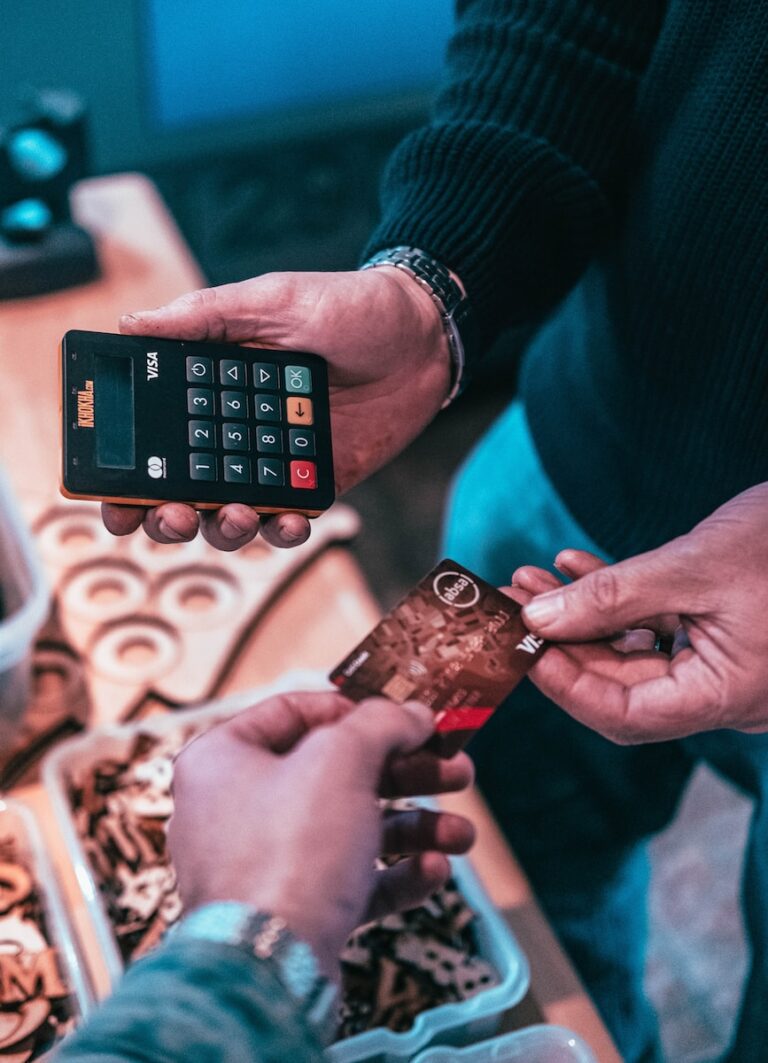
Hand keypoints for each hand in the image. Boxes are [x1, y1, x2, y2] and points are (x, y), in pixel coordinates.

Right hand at [103, 269, 449, 549]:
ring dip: (224, 528)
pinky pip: (290, 519)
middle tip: (169, 515)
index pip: (158, 437)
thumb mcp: (270, 300)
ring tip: (236, 515)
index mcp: (213, 389)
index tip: (109, 495)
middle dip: (167, 515)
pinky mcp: (318, 481)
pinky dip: (282, 530)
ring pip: (232, 515)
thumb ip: (203, 317)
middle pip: (185, 490)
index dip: (129, 471)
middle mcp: (238, 432)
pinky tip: (284, 521)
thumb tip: (131, 324)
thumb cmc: (348, 307)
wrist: (424, 332)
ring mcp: (277, 461)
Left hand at [167, 691, 474, 976]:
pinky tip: (433, 871)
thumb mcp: (341, 760)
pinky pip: (348, 880)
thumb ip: (382, 723)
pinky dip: (393, 873)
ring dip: (413, 827)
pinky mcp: (289, 911)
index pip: (292, 711)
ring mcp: (262, 864)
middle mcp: (235, 808)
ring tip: (460, 833)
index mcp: (224, 759)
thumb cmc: (285, 854)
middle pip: (334, 772)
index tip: (401, 717)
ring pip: (349, 829)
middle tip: (453, 769)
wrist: (269, 969)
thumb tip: (412, 713)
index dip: (354, 709)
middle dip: (405, 772)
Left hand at [508, 484, 767, 743]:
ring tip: (528, 579)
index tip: (516, 647)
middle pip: (619, 684)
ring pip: (631, 651)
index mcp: (724, 694)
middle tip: (510, 605)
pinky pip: (655, 625)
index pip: (621, 714)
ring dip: (579, 616)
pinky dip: (615, 599)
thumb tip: (538, 620)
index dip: (562, 684)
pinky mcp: (721, 632)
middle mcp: (719, 689)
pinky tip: (574, 566)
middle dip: (559, 642)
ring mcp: (721, 662)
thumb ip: (614, 596)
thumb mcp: (694, 566)